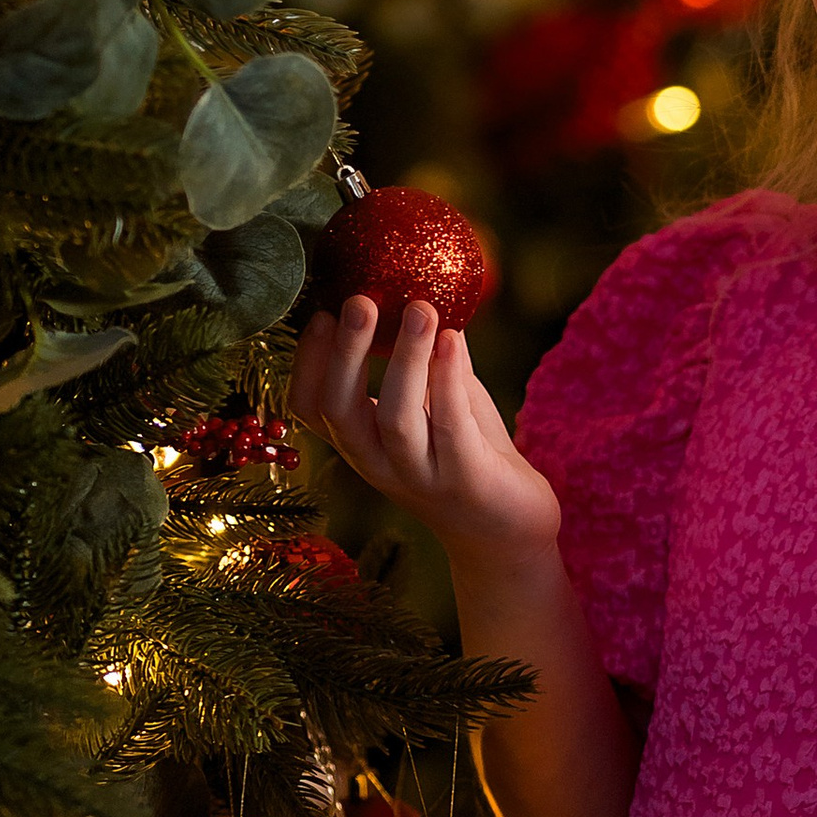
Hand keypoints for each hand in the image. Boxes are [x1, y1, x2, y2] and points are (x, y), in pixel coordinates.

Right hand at [290, 298, 560, 564]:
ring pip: (396, 419)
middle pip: (340, 411)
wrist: (509, 528)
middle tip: (359, 301)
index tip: (320, 313)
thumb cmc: (466, 453)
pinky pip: (451, 427)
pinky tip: (453, 339)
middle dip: (345, 354)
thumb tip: (418, 289)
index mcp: (360, 441)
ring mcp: (421, 476)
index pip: (308, 407)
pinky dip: (448, 380)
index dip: (306, 362)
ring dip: (406, 360)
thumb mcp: (437, 401)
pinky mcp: (467, 480)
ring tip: (420, 310)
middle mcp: (379, 463)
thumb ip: (425, 358)